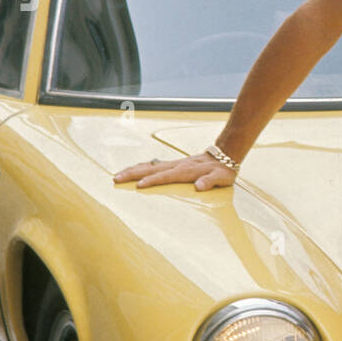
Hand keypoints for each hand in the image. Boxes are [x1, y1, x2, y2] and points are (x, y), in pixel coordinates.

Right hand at [113, 151, 237, 190]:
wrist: (225, 154)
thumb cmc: (222, 170)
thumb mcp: (221, 178)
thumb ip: (211, 181)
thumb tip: (200, 187)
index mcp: (186, 171)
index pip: (166, 176)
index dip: (153, 180)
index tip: (139, 185)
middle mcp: (176, 165)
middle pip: (150, 169)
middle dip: (133, 174)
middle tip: (116, 179)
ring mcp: (173, 164)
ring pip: (149, 166)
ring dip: (133, 170)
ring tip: (118, 175)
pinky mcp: (173, 164)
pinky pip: (153, 165)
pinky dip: (141, 167)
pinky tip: (134, 170)